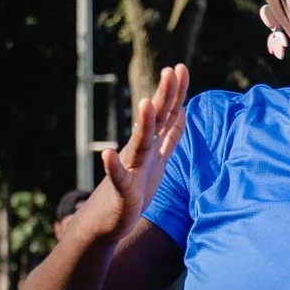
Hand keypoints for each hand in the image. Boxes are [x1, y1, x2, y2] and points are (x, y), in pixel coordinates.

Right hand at [96, 64, 188, 233]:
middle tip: (170, 70)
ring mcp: (131, 170)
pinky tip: (107, 154)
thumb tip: (182, 112)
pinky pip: (118, 178)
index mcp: (152, 146)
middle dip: (164, 96)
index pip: (167, 115)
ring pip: (139, 144)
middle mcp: (140, 152)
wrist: (107, 221)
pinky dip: (112, 166)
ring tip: (145, 103)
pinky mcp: (122, 192)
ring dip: (143, 124)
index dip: (175, 93)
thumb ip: (169, 137)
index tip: (181, 68)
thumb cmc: (133, 191)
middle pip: (156, 121)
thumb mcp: (158, 160)